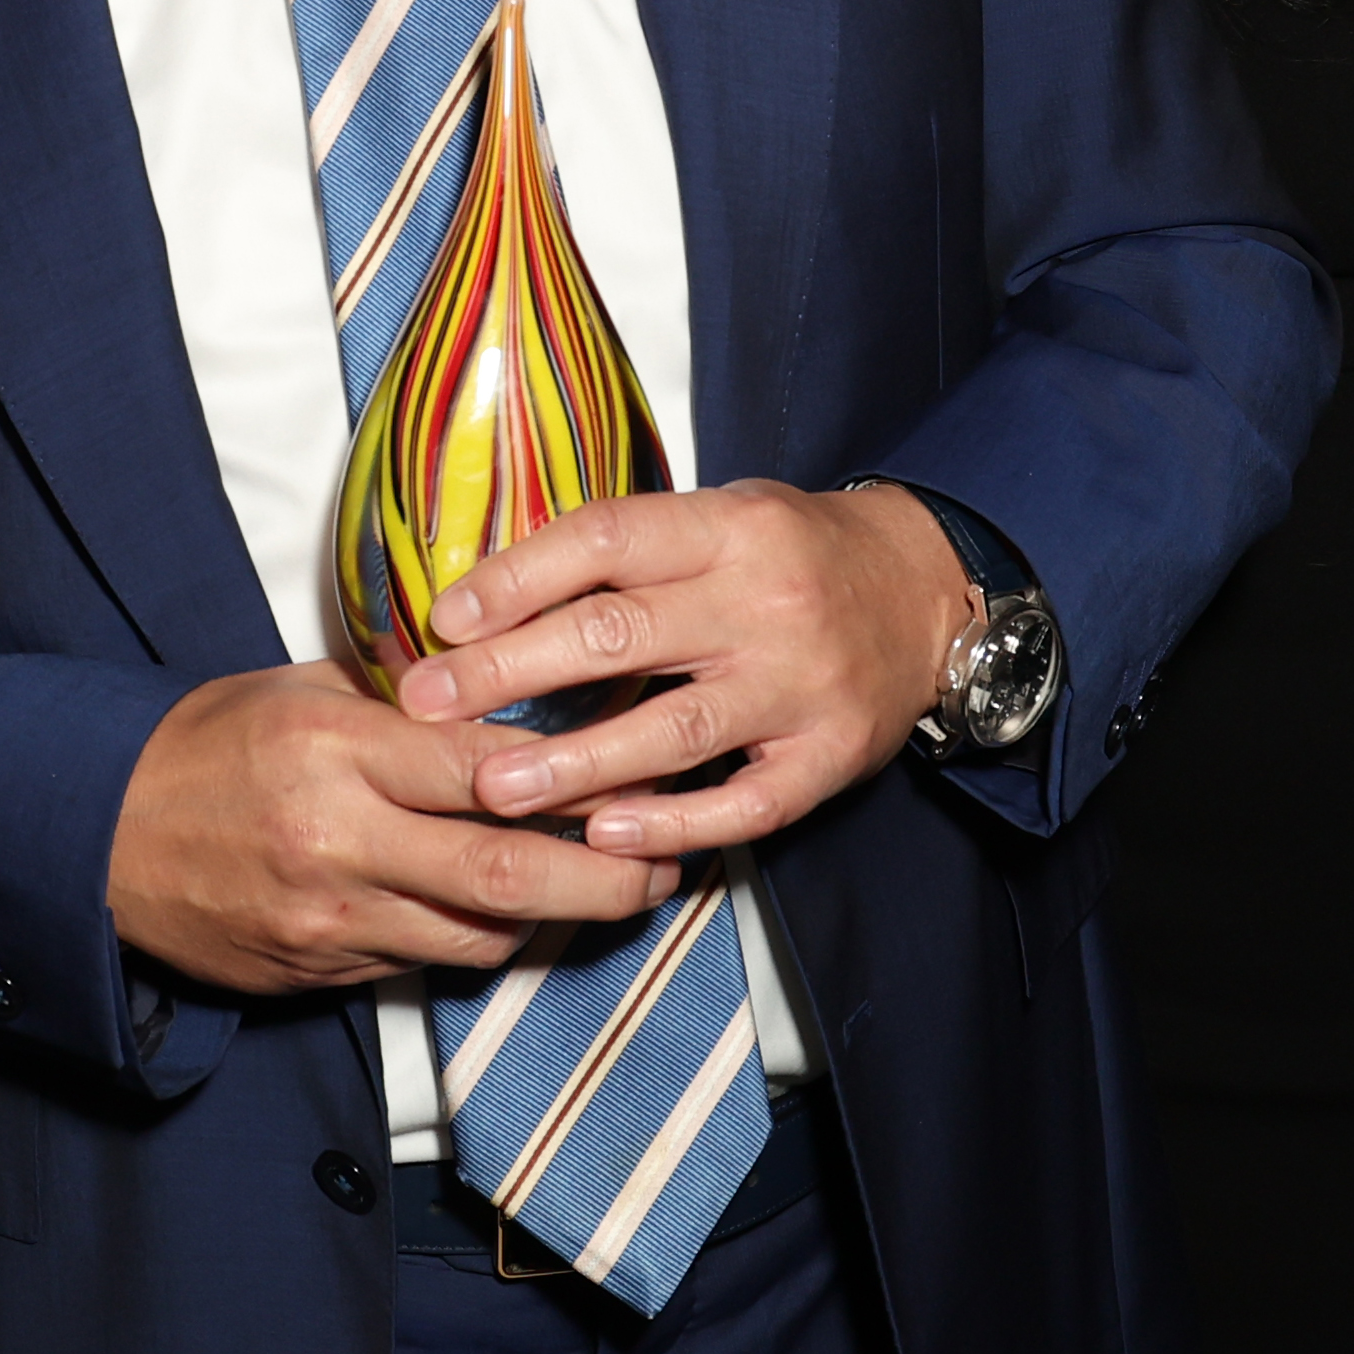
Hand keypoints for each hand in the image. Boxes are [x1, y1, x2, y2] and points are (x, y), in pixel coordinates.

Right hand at [107, 662, 668, 995]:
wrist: (94, 836)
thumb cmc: (202, 746)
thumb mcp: (292, 689)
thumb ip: (395, 695)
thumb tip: (506, 684)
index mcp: (334, 749)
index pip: (486, 765)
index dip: (579, 773)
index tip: (638, 765)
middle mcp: (337, 840)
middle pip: (507, 874)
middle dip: (605, 878)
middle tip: (662, 864)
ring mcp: (329, 918)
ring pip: (481, 935)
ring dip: (556, 919)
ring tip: (608, 891)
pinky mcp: (319, 972)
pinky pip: (429, 965)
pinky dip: (482, 939)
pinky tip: (513, 914)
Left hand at [401, 480, 970, 857]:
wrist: (925, 591)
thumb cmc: (790, 554)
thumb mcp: (715, 518)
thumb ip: (624, 551)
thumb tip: (490, 597)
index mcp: (726, 528)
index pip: (604, 540)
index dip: (516, 578)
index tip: (444, 619)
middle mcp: (762, 602)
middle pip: (618, 635)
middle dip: (509, 672)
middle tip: (428, 704)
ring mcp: (799, 685)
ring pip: (671, 730)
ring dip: (573, 763)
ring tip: (492, 788)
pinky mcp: (829, 757)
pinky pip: (744, 803)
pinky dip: (673, 822)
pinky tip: (606, 835)